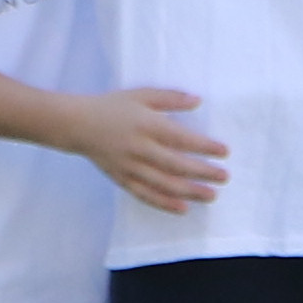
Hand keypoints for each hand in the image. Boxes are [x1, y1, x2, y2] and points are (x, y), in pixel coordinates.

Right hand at [71, 86, 228, 211]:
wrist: (78, 125)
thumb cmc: (113, 107)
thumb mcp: (141, 95)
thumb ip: (170, 98)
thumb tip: (197, 100)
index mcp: (146, 125)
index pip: (182, 138)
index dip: (204, 147)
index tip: (224, 152)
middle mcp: (140, 148)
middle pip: (176, 165)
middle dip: (203, 173)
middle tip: (224, 177)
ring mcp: (130, 167)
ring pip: (164, 184)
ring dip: (190, 192)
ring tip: (211, 195)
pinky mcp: (122, 179)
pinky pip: (145, 195)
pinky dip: (165, 204)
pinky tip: (183, 208)